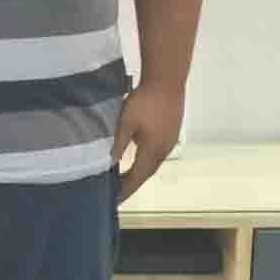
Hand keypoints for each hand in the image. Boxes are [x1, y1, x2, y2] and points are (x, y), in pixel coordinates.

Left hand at [112, 82, 184, 199]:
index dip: (125, 190)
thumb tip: (108, 163)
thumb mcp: (126, 122)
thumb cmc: (145, 100)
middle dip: (131, 183)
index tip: (114, 200)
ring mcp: (170, 141)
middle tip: (117, 191)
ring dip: (139, 172)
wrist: (167, 79)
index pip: (136, 178)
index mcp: (152, 151)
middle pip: (146, 173)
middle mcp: (163, 150)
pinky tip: (137, 157)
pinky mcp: (171, 132)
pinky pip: (156, 153)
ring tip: (124, 177)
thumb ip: (118, 144)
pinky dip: (145, 160)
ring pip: (152, 163)